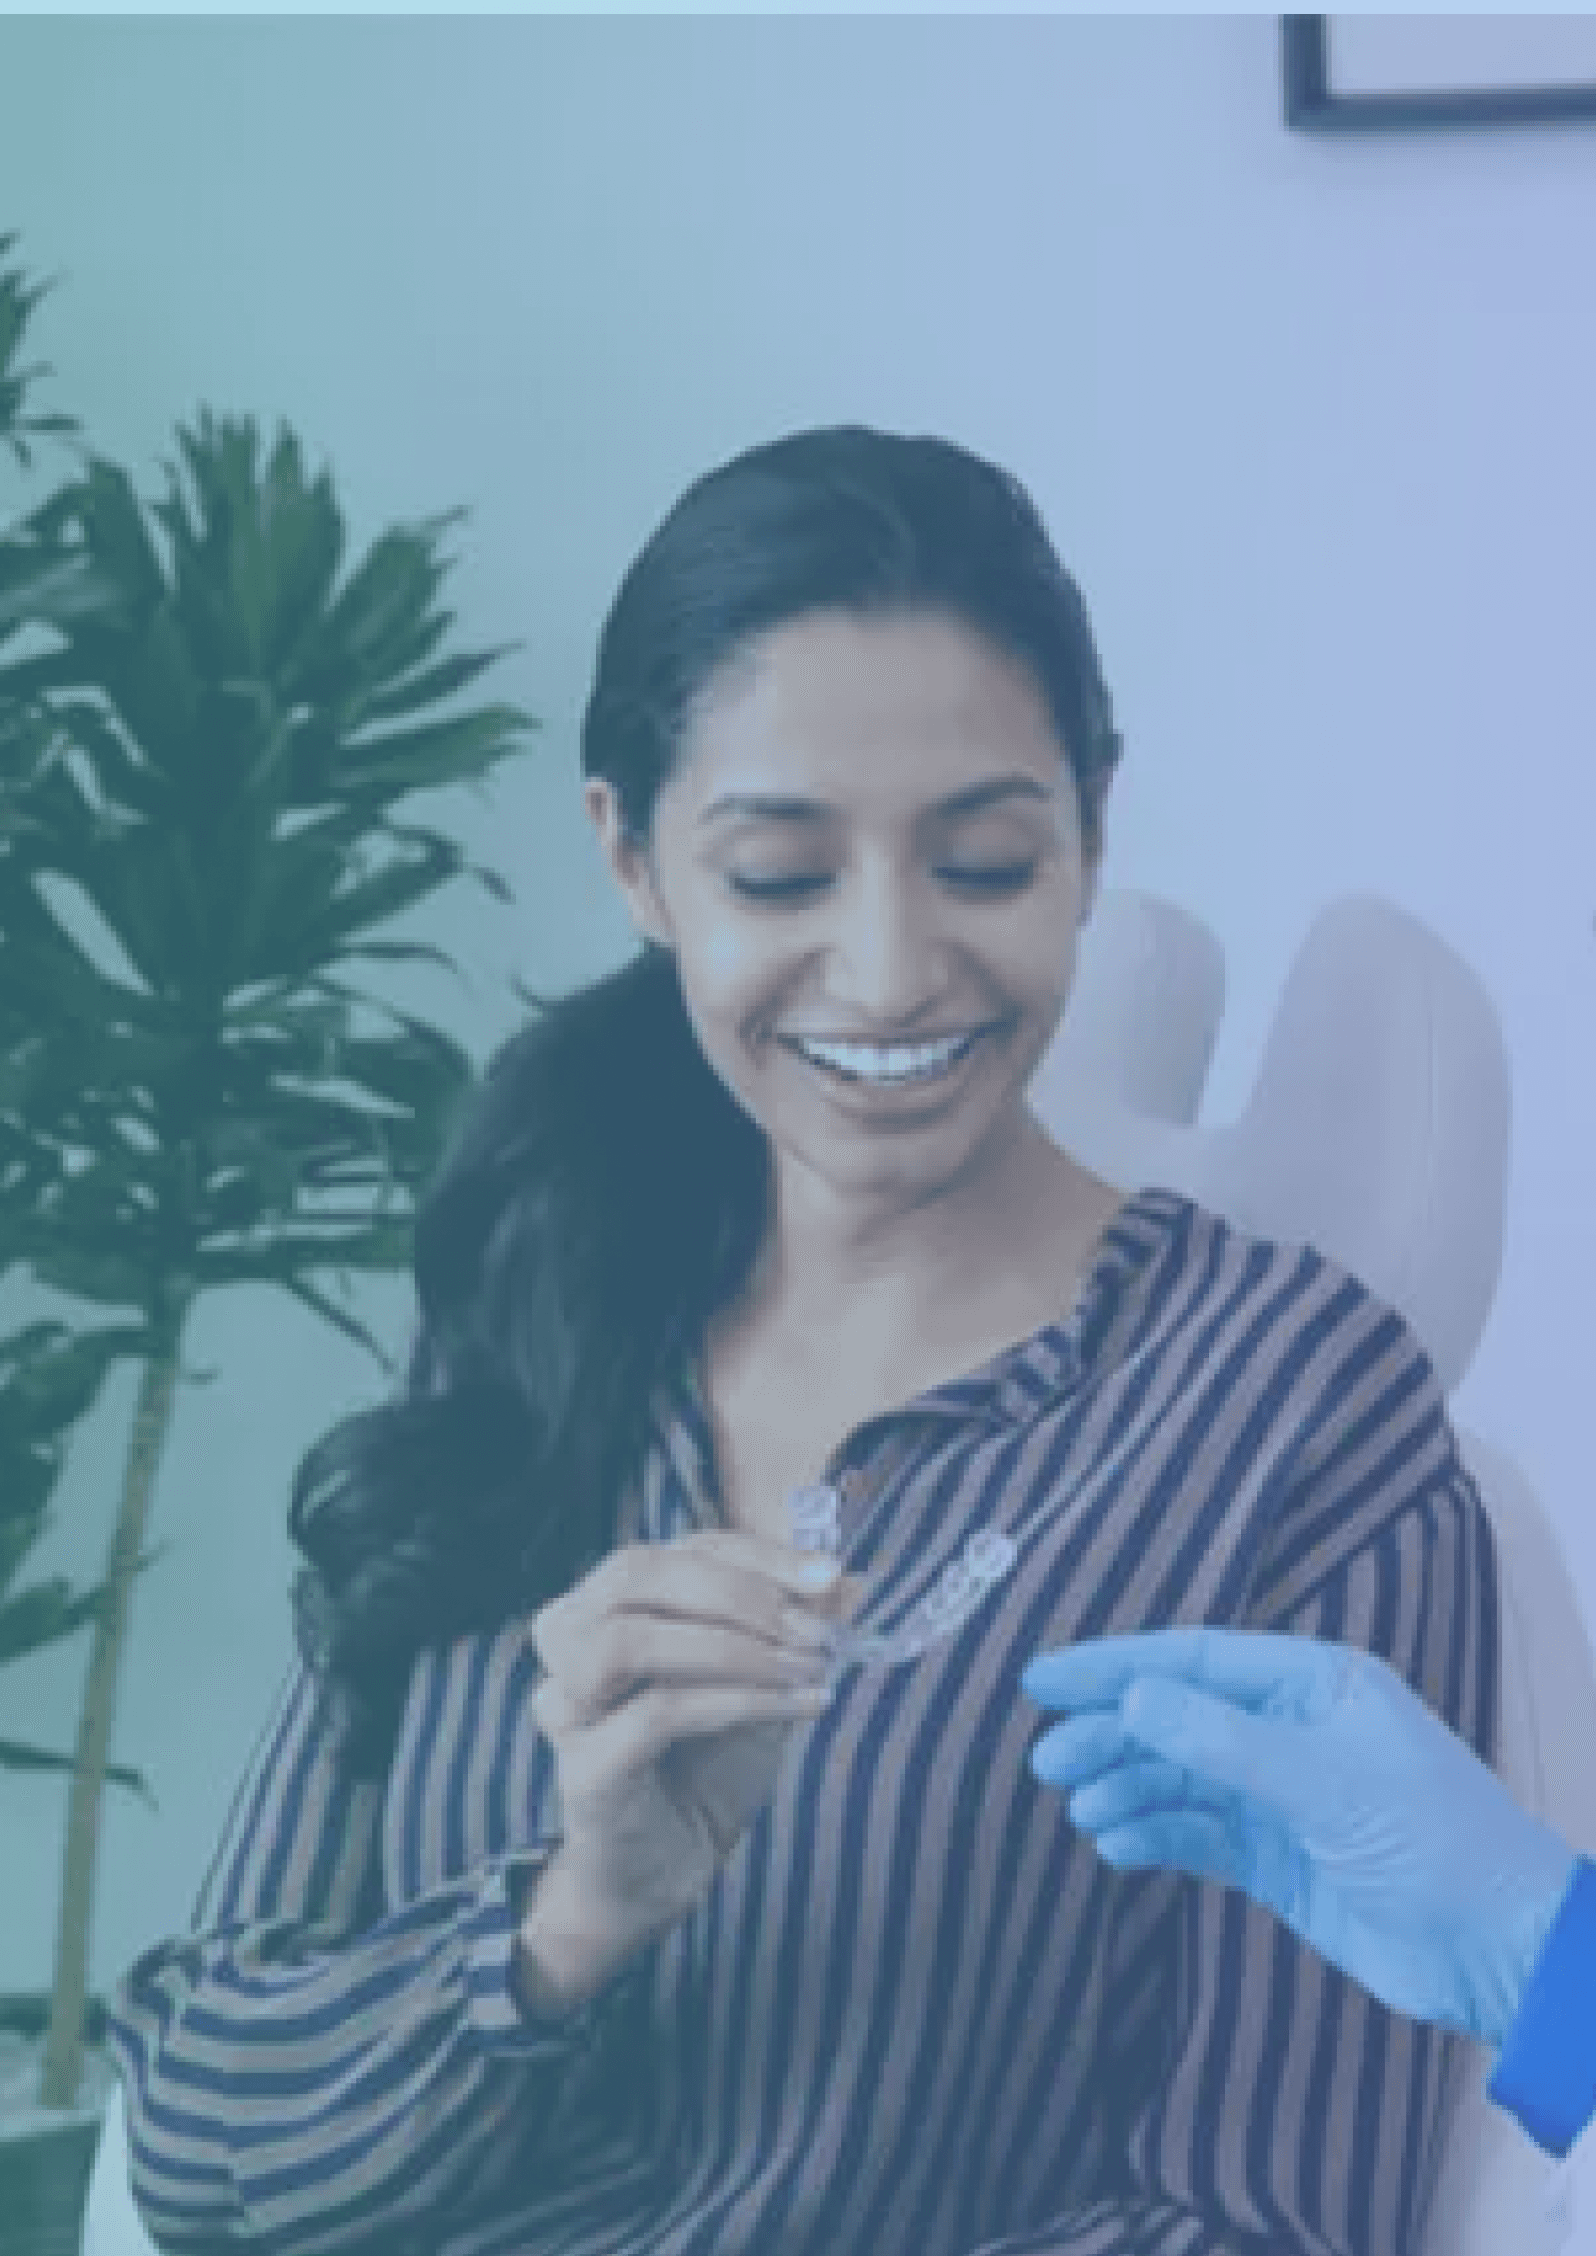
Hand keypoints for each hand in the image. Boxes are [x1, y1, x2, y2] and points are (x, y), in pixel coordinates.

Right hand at [529, 1531, 863, 1977]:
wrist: (666, 1869)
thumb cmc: (706, 1763)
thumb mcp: (764, 1681)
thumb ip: (797, 1628)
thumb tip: (853, 1582)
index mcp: (608, 1602)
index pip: (680, 1547)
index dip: (758, 1554)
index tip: (832, 1575)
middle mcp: (569, 1639)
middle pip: (633, 1573)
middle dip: (736, 1592)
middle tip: (815, 1629)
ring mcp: (566, 1704)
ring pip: (628, 1641)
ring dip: (731, 1647)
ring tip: (806, 1667)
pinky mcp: (582, 1769)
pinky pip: (655, 1715)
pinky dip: (738, 1702)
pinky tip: (798, 1708)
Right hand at [1022, 1627, 1578, 2046]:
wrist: (1501, 1954)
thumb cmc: (1434, 1843)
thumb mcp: (1326, 1782)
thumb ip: (1224, 1742)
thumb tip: (1132, 1699)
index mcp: (1315, 1683)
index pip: (1194, 1661)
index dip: (1115, 1666)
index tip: (1042, 1679)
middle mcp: (1293, 1729)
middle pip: (1177, 1719)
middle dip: (1110, 1735)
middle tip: (1046, 1761)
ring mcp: (1285, 1797)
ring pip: (1182, 1779)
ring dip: (1128, 1789)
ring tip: (1080, 1810)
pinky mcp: (1281, 1861)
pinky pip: (1200, 1837)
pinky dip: (1155, 1837)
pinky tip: (1117, 1847)